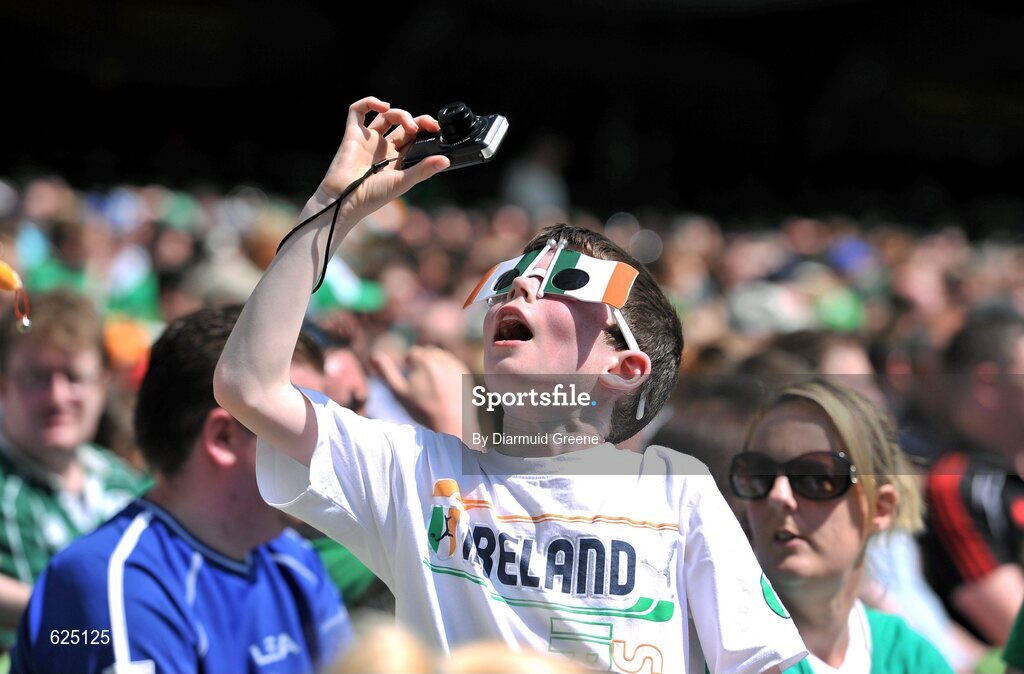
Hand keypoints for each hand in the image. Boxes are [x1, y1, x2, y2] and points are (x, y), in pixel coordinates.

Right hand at [314, 96, 449, 221]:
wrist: (345, 199)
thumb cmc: (373, 196)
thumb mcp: (403, 182)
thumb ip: (423, 169)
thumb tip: (446, 160)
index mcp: (398, 160)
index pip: (415, 138)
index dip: (426, 129)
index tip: (436, 128)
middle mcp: (384, 148)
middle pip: (403, 124)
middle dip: (415, 121)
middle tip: (421, 127)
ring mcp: (369, 140)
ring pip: (385, 115)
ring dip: (399, 113)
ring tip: (407, 124)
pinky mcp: (353, 134)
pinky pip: (357, 111)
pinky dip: (369, 102)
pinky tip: (383, 106)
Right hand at [370, 346, 478, 437]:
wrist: (450, 424)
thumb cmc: (422, 409)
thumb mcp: (399, 392)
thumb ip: (386, 371)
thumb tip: (373, 354)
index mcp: (424, 360)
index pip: (412, 353)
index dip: (408, 367)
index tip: (412, 384)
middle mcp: (442, 358)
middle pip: (427, 352)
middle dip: (422, 363)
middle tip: (422, 386)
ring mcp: (455, 364)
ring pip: (440, 357)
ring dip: (434, 366)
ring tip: (433, 387)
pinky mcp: (465, 372)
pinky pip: (452, 365)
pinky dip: (447, 372)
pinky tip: (444, 389)